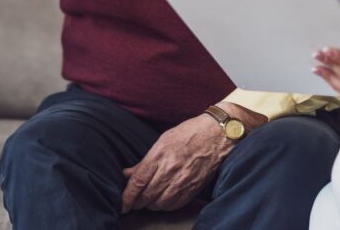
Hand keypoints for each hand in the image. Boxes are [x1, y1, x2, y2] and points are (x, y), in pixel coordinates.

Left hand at [120, 102, 265, 212]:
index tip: (122, 203)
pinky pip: (175, 205)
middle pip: (146, 195)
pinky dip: (166, 205)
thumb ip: (145, 160)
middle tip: (133, 202)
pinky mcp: (193, 188)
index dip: (127, 196)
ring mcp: (183, 180)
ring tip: (148, 200)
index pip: (137, 182)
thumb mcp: (163, 140)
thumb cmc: (190, 133)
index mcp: (159, 155)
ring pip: (159, 203)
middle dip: (136, 202)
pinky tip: (163, 200)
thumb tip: (128, 173)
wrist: (217, 134)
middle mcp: (170, 169)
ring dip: (151, 205)